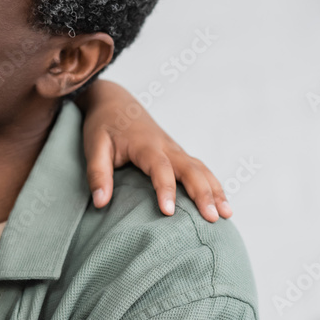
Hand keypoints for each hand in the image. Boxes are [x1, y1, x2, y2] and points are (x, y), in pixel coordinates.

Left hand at [76, 80, 230, 221]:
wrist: (115, 101)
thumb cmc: (103, 125)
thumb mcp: (93, 146)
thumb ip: (97, 173)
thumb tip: (100, 203)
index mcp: (144, 144)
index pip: (159, 167)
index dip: (165, 189)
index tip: (168, 212)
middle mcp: (165, 146)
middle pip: (190, 168)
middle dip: (203, 193)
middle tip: (211, 218)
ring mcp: (174, 149)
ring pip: (200, 168)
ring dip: (215, 190)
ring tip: (226, 215)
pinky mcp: (177, 153)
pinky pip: (199, 169)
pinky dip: (213, 184)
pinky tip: (221, 204)